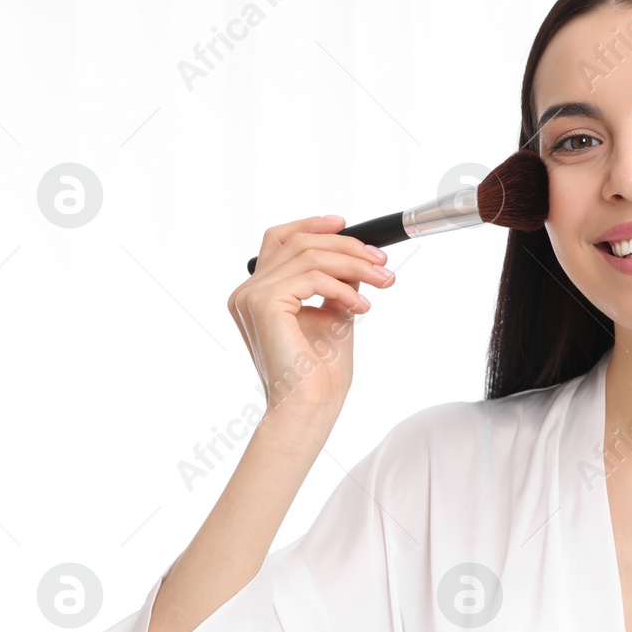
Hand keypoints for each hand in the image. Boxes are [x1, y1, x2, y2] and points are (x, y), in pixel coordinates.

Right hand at [226, 214, 395, 420]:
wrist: (310, 406)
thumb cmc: (320, 373)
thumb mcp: (333, 315)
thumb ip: (336, 284)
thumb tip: (356, 258)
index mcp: (257, 294)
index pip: (280, 240)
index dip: (311, 225)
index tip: (346, 225)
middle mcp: (247, 292)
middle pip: (299, 243)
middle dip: (347, 247)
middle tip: (382, 262)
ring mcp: (250, 296)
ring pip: (309, 256)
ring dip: (355, 265)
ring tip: (384, 282)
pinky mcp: (263, 303)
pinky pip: (310, 276)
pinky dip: (342, 287)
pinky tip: (361, 308)